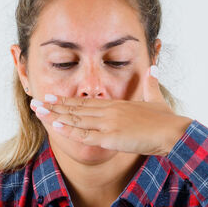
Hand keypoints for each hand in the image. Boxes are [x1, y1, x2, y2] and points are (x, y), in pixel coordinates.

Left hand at [30, 66, 192, 156]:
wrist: (172, 131)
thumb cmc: (166, 119)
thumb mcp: (156, 99)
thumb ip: (151, 84)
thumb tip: (154, 68)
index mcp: (116, 105)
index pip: (85, 102)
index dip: (66, 100)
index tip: (51, 97)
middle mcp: (108, 111)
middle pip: (76, 108)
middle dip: (54, 106)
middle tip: (35, 101)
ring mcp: (108, 124)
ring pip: (76, 119)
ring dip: (55, 115)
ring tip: (38, 111)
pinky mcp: (110, 137)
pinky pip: (85, 135)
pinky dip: (69, 131)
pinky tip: (56, 126)